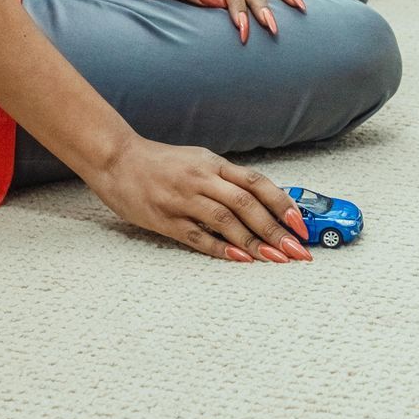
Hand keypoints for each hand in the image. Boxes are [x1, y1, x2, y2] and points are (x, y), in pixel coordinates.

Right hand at [84, 136, 314, 263]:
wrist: (117, 159)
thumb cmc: (162, 163)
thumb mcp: (199, 160)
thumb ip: (227, 179)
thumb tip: (263, 201)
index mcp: (214, 163)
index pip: (257, 183)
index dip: (282, 203)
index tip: (300, 224)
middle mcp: (201, 179)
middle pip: (246, 204)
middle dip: (275, 228)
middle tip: (297, 250)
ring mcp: (182, 199)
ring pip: (225, 220)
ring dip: (254, 241)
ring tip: (276, 258)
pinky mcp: (164, 219)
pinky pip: (197, 236)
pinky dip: (220, 248)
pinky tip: (240, 259)